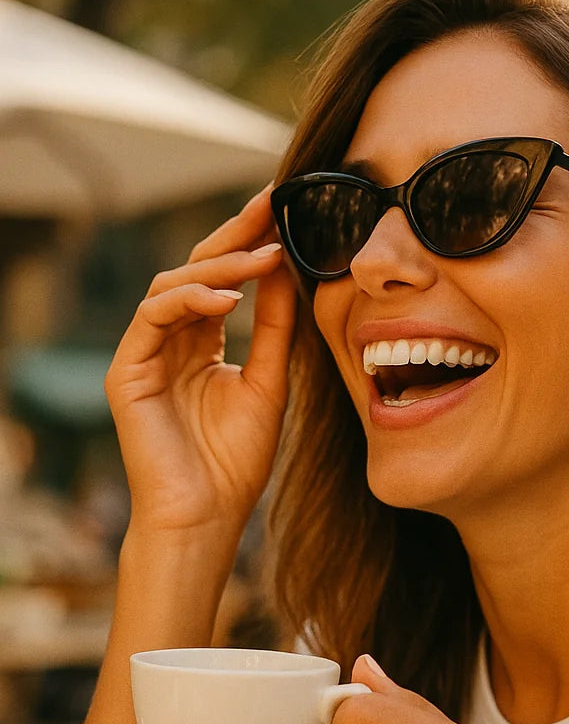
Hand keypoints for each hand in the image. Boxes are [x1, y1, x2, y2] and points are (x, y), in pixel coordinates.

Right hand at [105, 185, 296, 541]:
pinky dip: (190, 300)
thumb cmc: (235, 462)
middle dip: (233, 235)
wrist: (206, 516)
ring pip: (173, 284)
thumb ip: (276, 328)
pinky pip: (152, 314)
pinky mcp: (126, 370)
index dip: (249, 244)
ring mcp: (145, 354)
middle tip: (268, 206)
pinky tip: (228, 298)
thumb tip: (287, 268)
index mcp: (200, 344)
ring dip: (219, 266)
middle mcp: (169, 342)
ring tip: (262, 257)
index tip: (282, 212)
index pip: (222, 280)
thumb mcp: (270, 383)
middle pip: (195, 269)